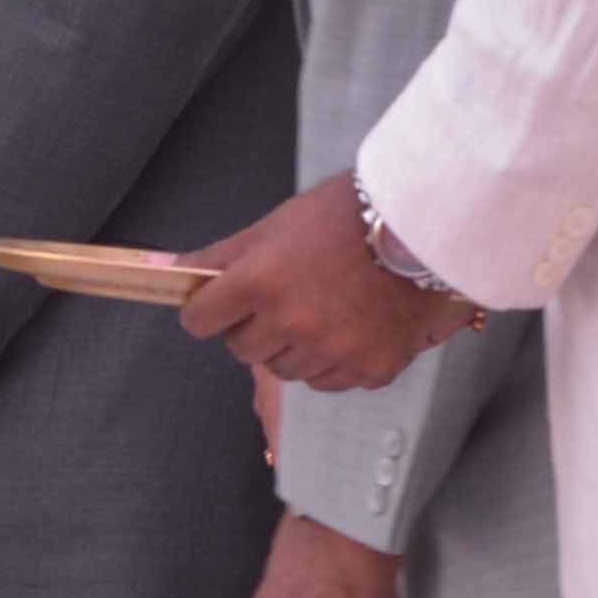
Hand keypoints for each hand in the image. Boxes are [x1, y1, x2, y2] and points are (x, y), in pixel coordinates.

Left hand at [180, 172, 475, 392]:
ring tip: (321, 312)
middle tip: (282, 302)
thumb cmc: (347, 216)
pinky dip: (333, 363)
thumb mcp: (274, 226)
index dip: (208, 311)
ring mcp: (332, 350)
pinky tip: (350, 329)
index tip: (218, 306)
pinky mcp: (370, 368)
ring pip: (285, 370)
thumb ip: (222, 257)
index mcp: (258, 282)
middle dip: (253, 329)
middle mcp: (291, 322)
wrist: (427, 225)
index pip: (200, 321)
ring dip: (292, 349)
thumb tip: (171, 271)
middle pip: (242, 350)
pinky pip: (331, 381)